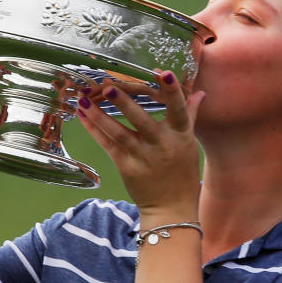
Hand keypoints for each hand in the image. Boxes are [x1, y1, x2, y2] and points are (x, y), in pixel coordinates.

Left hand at [77, 70, 205, 220]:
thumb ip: (191, 115)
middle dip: (125, 103)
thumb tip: (199, 92)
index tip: (165, 73)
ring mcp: (142, 157)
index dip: (173, 92)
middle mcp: (162, 145)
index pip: (179, 110)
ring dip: (100, 116)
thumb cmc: (182, 173)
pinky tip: (83, 115)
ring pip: (119, 133)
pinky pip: (108, 146)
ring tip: (85, 99)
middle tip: (109, 86)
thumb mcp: (189, 143)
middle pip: (143, 121)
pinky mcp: (126, 168)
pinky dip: (94, 130)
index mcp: (180, 136)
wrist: (171, 209)